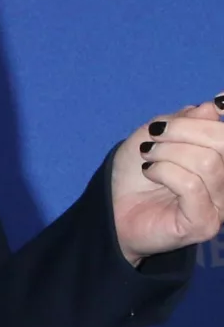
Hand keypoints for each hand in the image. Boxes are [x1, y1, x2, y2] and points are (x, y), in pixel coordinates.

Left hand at [110, 94, 223, 265]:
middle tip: (154, 135)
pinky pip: (191, 185)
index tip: (210, 103)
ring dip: (167, 152)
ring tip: (148, 156)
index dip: (215, 117)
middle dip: (183, 130)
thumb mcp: (155, 134)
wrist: (112, 205)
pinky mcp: (204, 223)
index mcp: (218, 159)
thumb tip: (214, 107)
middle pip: (222, 143)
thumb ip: (186, 121)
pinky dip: (164, 171)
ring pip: (206, 162)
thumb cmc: (135, 169)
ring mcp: (219, 206)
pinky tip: (150, 173)